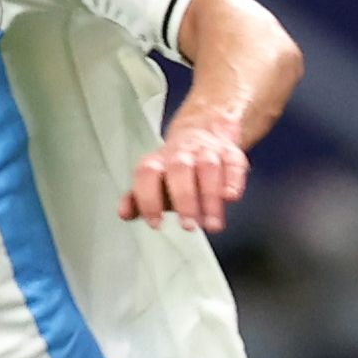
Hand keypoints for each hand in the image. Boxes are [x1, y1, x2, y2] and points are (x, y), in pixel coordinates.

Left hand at [120, 112, 247, 231]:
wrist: (205, 131)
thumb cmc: (176, 169)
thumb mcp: (154, 183)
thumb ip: (137, 200)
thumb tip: (124, 213)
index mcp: (158, 162)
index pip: (147, 175)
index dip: (148, 199)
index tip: (156, 223)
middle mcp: (182, 154)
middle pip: (179, 170)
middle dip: (184, 200)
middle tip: (189, 226)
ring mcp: (207, 152)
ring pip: (208, 168)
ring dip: (210, 198)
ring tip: (213, 225)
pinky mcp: (230, 154)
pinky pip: (233, 163)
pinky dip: (233, 180)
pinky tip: (230, 198)